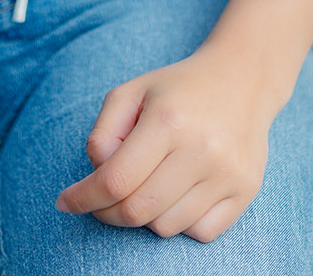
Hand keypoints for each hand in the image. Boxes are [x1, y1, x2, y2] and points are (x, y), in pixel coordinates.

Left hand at [56, 49, 273, 241]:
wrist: (242, 79)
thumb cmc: (176, 89)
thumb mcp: (131, 92)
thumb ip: (103, 133)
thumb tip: (98, 176)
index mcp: (167, 120)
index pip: (115, 180)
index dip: (84, 198)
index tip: (65, 203)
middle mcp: (200, 150)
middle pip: (138, 211)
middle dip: (107, 213)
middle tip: (99, 202)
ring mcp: (227, 173)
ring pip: (166, 227)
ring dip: (145, 215)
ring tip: (148, 184)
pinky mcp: (246, 190)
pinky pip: (200, 233)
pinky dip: (181, 222)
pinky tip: (178, 193)